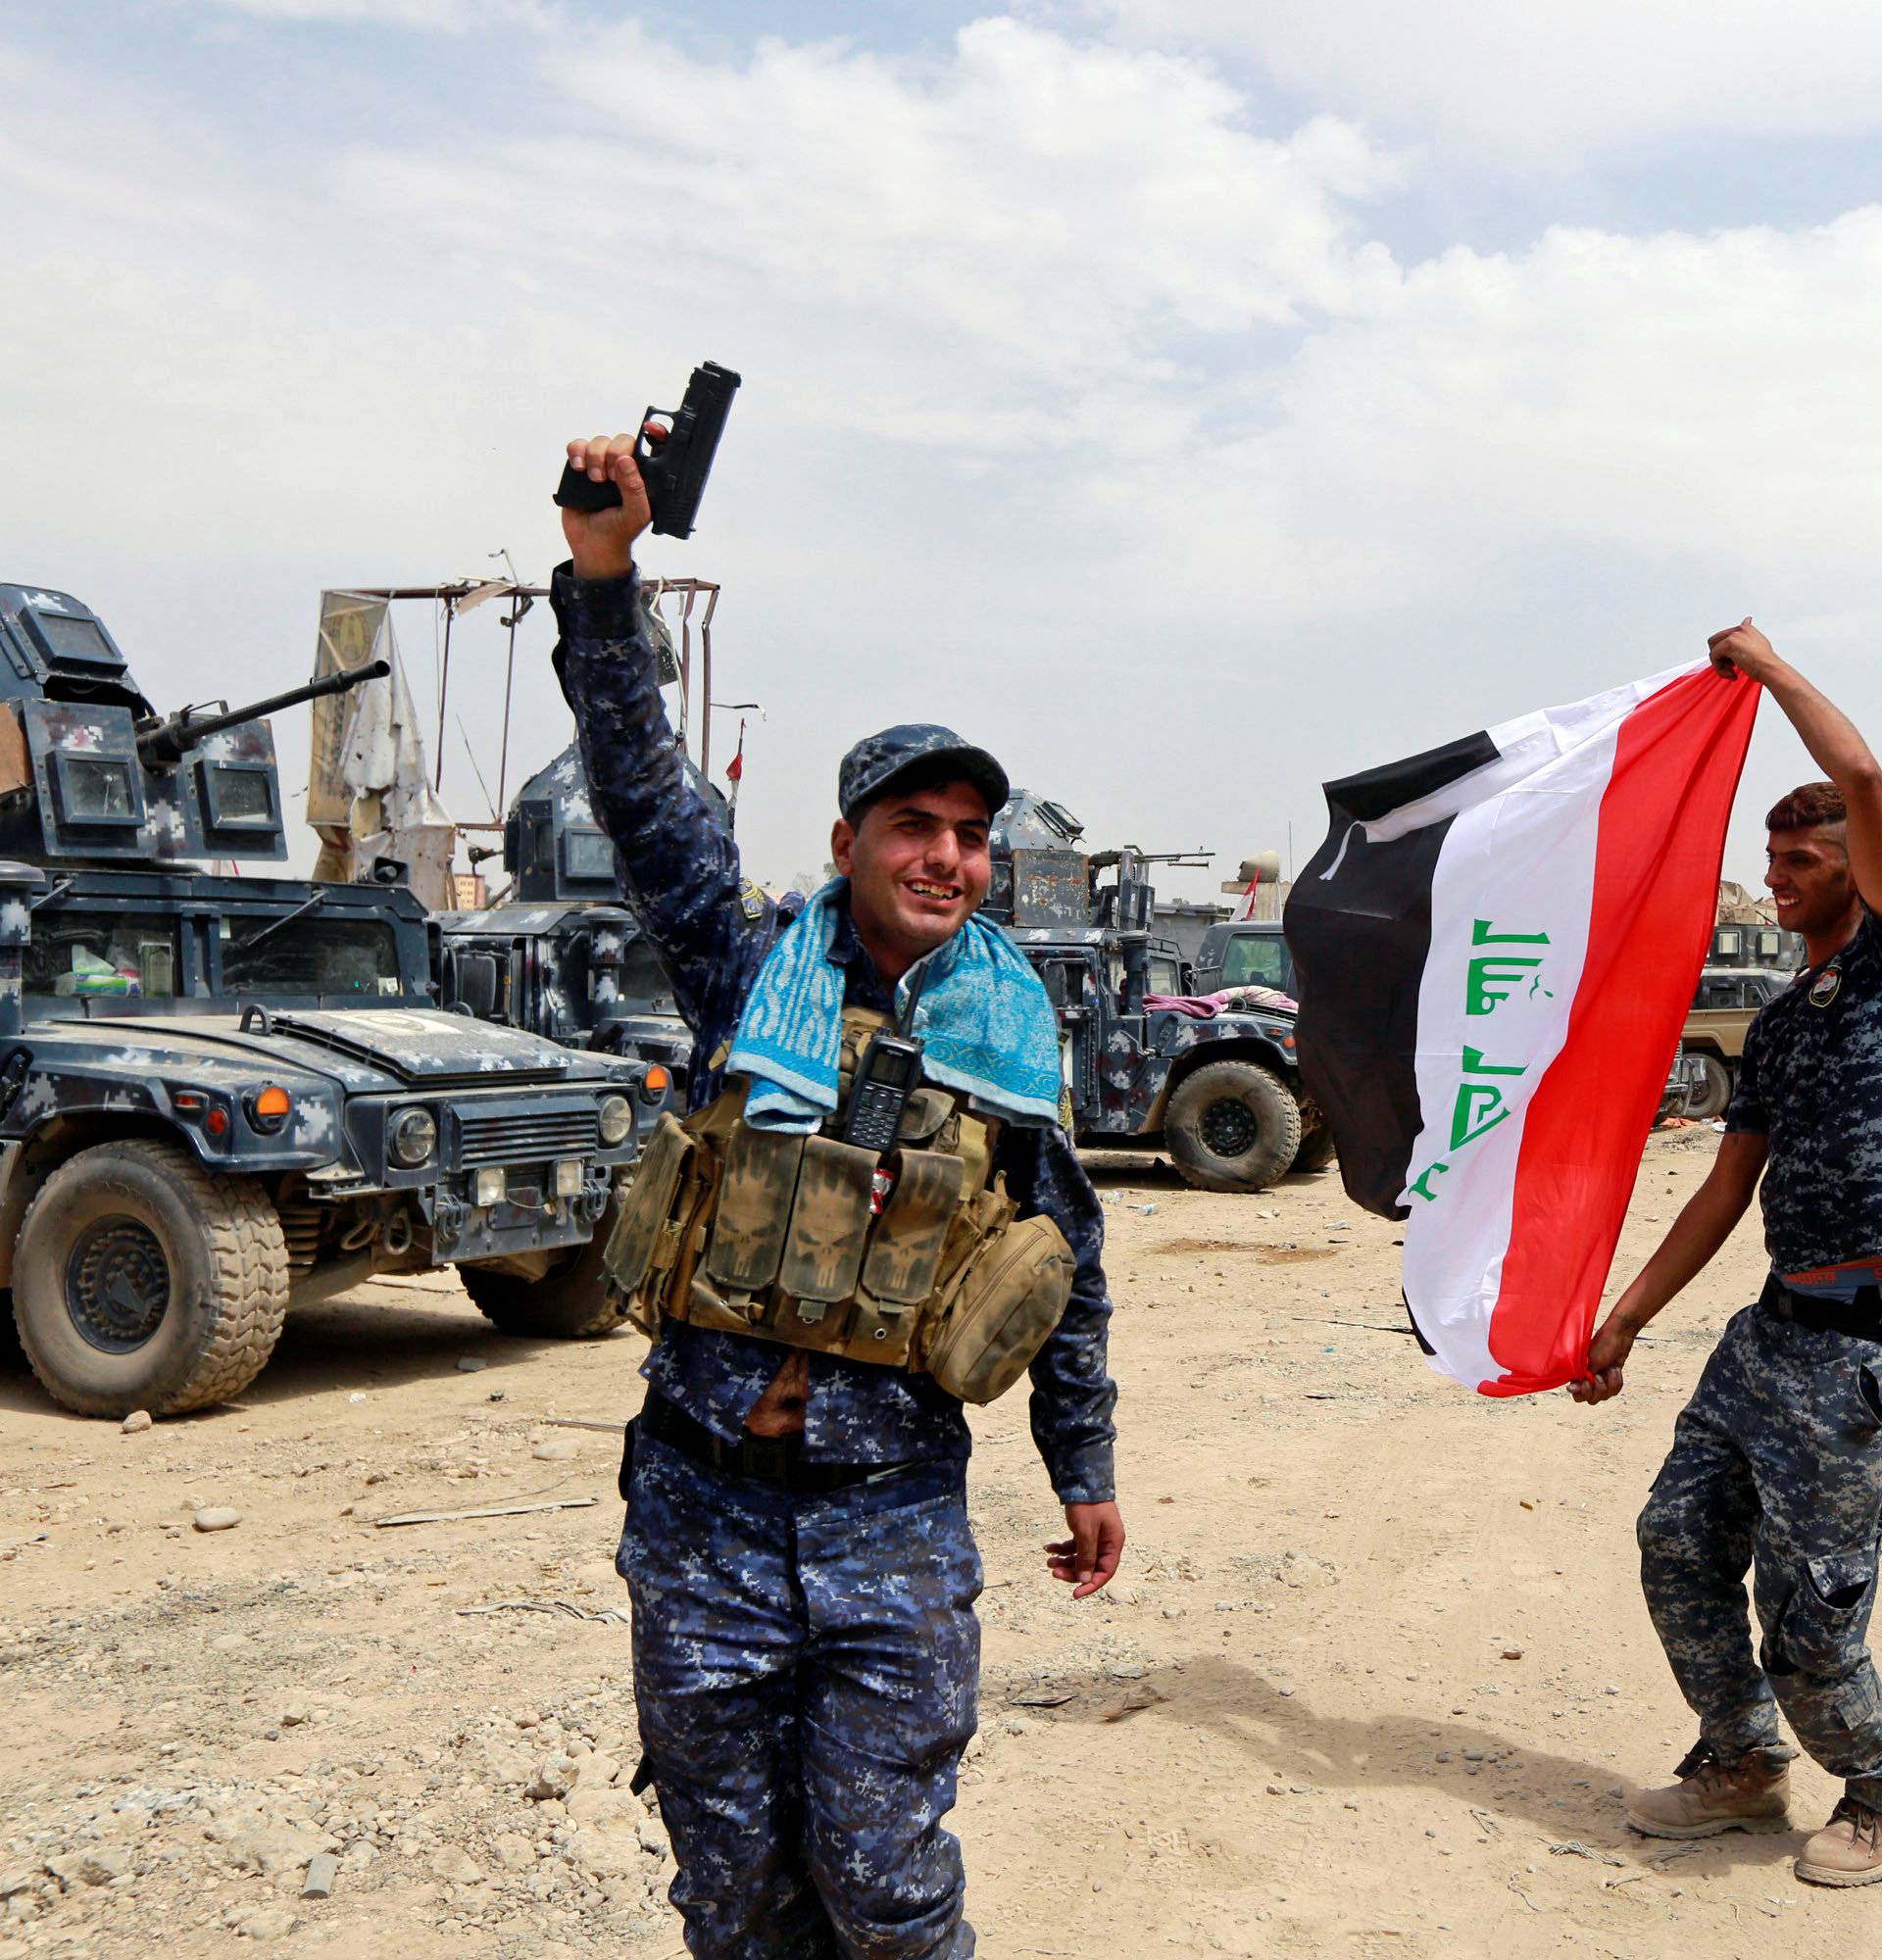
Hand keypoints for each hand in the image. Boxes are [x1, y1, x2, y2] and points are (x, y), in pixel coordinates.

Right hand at [561, 427, 658, 580]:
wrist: (592, 545)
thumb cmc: (620, 531)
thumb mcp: (636, 514)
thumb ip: (635, 488)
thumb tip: (625, 460)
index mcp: (644, 476)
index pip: (654, 447)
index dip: (655, 433)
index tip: (650, 428)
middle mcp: (624, 467)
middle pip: (622, 440)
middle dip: (614, 453)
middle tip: (610, 477)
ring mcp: (602, 465)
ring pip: (599, 441)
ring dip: (595, 456)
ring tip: (595, 479)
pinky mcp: (581, 467)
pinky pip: (577, 446)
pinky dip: (576, 451)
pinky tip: (579, 468)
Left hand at [1045, 1501, 1124, 1598]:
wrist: (1080, 1480)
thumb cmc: (1087, 1505)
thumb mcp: (1086, 1532)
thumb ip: (1086, 1557)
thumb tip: (1086, 1580)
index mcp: (1113, 1543)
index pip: (1105, 1572)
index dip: (1091, 1585)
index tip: (1075, 1594)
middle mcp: (1107, 1542)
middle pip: (1090, 1566)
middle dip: (1072, 1571)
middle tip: (1053, 1571)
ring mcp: (1096, 1537)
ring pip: (1080, 1557)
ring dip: (1064, 1561)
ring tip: (1048, 1560)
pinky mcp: (1085, 1531)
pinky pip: (1074, 1546)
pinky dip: (1062, 1548)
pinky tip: (1049, 1548)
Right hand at [1567, 1309, 1639, 1404]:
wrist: (1620, 1335)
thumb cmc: (1604, 1344)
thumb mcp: (1593, 1361)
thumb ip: (1584, 1377)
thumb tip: (1570, 1389)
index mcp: (1578, 1373)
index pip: (1577, 1394)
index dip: (1584, 1392)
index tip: (1588, 1381)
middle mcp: (1588, 1378)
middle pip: (1592, 1399)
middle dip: (1599, 1390)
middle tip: (1601, 1376)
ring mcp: (1601, 1379)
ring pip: (1605, 1396)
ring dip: (1610, 1384)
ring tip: (1610, 1369)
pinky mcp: (1611, 1378)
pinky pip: (1615, 1390)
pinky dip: (1617, 1381)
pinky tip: (1615, 1369)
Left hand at [1707, 617, 1781, 683]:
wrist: (1770, 668)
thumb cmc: (1765, 662)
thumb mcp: (1758, 644)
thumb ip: (1747, 636)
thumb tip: (1747, 620)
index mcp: (1746, 629)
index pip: (1725, 636)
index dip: (1724, 650)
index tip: (1735, 660)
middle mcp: (1740, 629)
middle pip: (1714, 642)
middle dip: (1719, 656)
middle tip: (1732, 666)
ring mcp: (1734, 635)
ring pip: (1712, 650)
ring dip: (1719, 664)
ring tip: (1732, 671)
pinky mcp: (1729, 643)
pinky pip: (1713, 657)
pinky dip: (1720, 668)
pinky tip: (1732, 673)